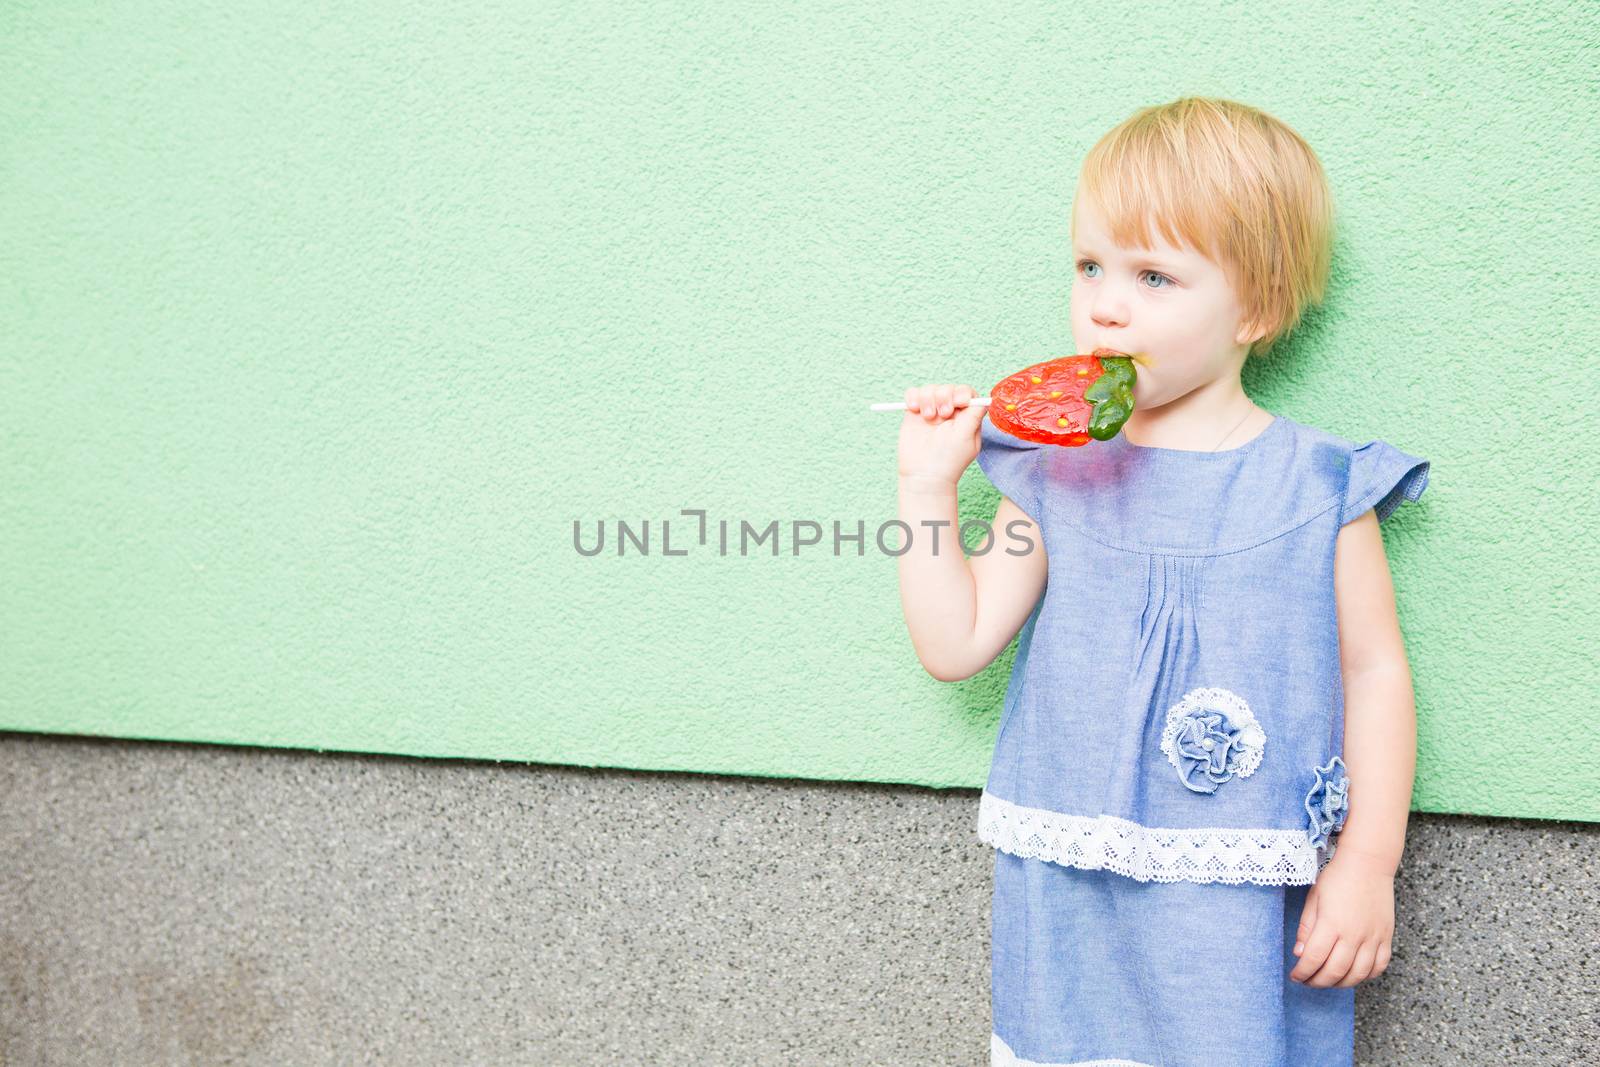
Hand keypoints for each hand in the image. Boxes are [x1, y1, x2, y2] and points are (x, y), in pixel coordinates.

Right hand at [897, 383, 985, 485]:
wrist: (923, 475)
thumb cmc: (948, 460)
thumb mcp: (966, 437)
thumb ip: (974, 415)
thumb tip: (986, 399)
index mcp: (966, 417)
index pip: (967, 393)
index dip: (962, 393)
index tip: (959, 402)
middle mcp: (950, 412)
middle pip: (948, 388)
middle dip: (945, 396)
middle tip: (943, 414)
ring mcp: (932, 411)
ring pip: (930, 388)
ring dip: (928, 398)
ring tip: (928, 417)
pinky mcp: (915, 413)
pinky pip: (913, 393)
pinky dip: (913, 397)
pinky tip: (914, 410)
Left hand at [1288, 849, 1394, 986]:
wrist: (1368, 863)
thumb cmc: (1337, 877)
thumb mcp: (1314, 898)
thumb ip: (1306, 928)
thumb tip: (1300, 954)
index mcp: (1331, 924)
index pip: (1314, 959)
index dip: (1303, 972)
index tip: (1295, 976)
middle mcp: (1354, 934)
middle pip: (1335, 971)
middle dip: (1318, 982)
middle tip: (1308, 981)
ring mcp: (1373, 937)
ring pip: (1358, 974)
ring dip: (1341, 983)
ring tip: (1328, 980)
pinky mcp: (1386, 936)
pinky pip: (1379, 966)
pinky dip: (1366, 976)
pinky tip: (1354, 974)